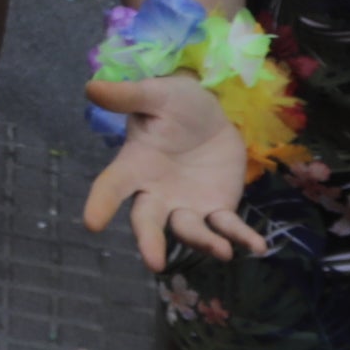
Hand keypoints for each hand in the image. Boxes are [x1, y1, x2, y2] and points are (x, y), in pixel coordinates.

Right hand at [78, 77, 260, 269]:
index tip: (92, 223)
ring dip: (203, 242)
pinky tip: (257, 246)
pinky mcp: (217, 208)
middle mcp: (156, 194)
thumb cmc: (176, 102)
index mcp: (135, 166)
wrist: (213, 111)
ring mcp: (187, 206)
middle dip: (150, 241)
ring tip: (221, 250)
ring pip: (190, 230)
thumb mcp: (156, 94)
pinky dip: (241, 237)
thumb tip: (91, 88)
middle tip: (155, 262)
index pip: (112, 186)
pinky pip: (227, 226)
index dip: (101, 203)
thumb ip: (128, 96)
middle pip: (148, 222)